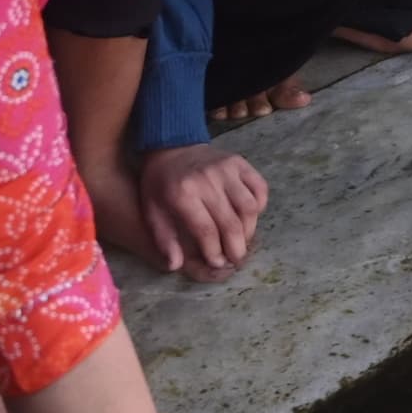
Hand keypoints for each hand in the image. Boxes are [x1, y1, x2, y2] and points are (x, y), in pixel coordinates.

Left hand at [132, 144, 269, 278]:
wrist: (170, 146)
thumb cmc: (160, 184)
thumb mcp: (152, 211)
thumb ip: (164, 239)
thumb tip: (176, 266)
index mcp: (182, 194)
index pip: (206, 230)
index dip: (214, 250)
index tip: (217, 263)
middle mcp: (207, 180)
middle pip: (230, 222)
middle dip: (236, 247)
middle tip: (236, 259)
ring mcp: (227, 169)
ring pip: (249, 207)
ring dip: (250, 230)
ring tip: (243, 241)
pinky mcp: (240, 162)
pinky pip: (259, 188)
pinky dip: (260, 206)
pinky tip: (250, 217)